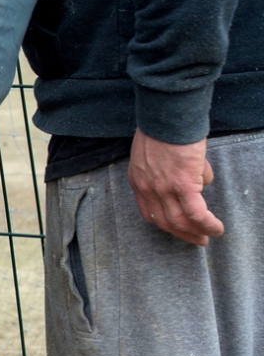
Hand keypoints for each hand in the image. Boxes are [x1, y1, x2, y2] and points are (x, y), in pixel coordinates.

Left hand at [128, 129, 222, 245]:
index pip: (149, 211)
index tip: (176, 228)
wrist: (166, 115)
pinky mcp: (182, 185)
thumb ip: (172, 168)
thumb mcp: (157, 151)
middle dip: (181, 233)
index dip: (164, 222)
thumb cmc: (164, 127)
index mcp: (139, 181)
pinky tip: (216, 228)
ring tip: (208, 237)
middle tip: (196, 240)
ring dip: (195, 232)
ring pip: (180, 221)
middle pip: (164, 221)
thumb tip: (199, 177)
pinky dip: (206, 223)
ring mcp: (164, 189)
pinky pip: (195, 213)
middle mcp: (148, 189)